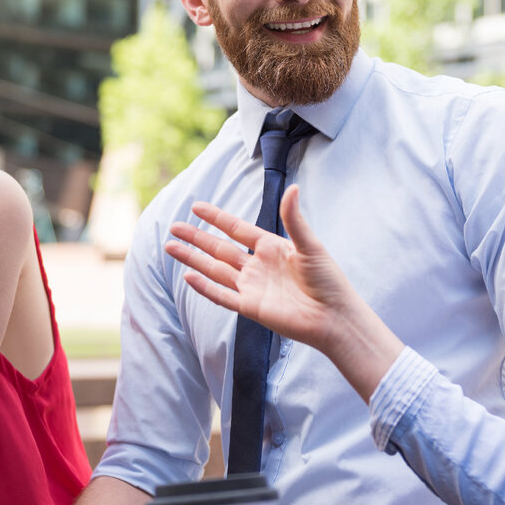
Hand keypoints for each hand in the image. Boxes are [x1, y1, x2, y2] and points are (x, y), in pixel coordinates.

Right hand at [165, 187, 404, 400]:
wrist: (334, 317)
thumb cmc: (328, 280)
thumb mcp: (310, 246)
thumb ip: (294, 219)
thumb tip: (292, 188)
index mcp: (271, 247)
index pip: (236, 229)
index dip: (216, 218)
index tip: (196, 207)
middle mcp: (258, 266)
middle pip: (219, 248)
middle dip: (196, 237)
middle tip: (173, 226)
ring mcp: (252, 287)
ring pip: (215, 270)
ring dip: (193, 259)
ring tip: (170, 247)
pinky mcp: (251, 308)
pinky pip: (222, 295)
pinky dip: (204, 287)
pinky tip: (188, 276)